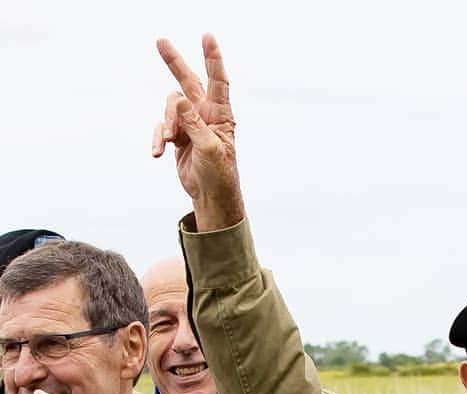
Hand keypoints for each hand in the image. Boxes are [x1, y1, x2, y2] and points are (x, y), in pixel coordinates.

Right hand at [153, 34, 245, 230]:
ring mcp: (189, 124)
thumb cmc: (219, 175)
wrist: (211, 196)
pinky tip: (157, 153)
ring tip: (170, 142)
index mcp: (220, 116)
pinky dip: (158, 138)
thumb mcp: (210, 150)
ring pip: (170, 107)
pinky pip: (161, 127)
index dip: (213, 59)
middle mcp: (205, 115)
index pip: (218, 82)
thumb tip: (179, 99)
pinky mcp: (177, 136)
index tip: (208, 37)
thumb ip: (194, 124)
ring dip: (167, 123)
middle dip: (175, 63)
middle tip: (160, 41)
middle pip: (188, 82)